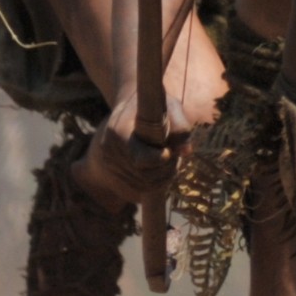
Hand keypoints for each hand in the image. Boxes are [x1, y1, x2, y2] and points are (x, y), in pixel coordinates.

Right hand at [87, 58, 201, 200]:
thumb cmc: (155, 106)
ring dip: (162, 178)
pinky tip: (161, 170)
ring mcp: (109, 164)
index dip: (159, 160)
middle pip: (144, 176)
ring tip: (169, 161)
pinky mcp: (113, 174)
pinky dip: (154, 184)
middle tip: (175, 156)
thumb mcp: (171, 107)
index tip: (169, 152)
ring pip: (142, 186)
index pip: (140, 158)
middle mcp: (109, 150)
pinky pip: (137, 189)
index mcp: (120, 131)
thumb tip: (186, 151)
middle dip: (166, 169)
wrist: (130, 108)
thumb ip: (180, 127)